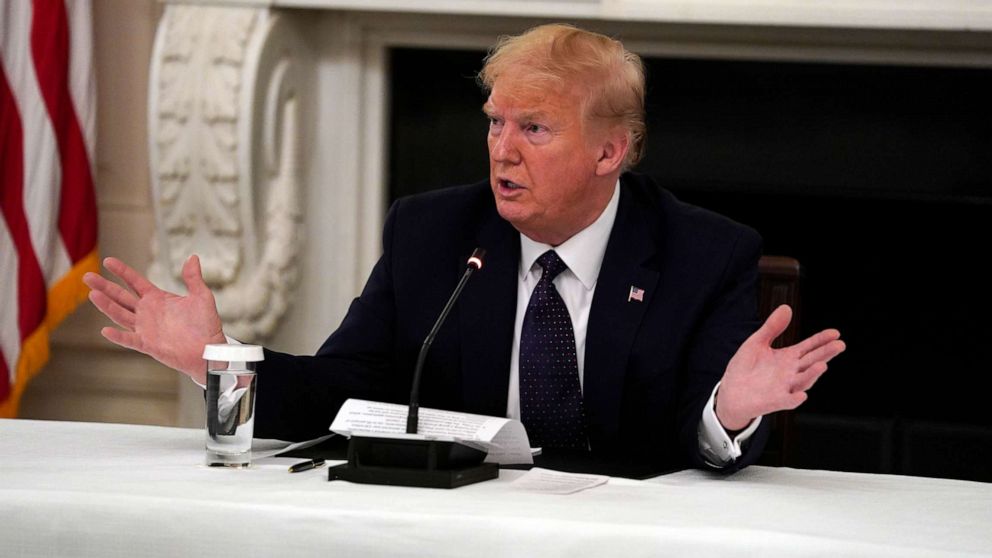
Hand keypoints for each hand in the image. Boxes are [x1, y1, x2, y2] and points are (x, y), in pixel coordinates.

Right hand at [83, 255, 225, 383]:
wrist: (208, 349)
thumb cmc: (206, 324)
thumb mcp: (201, 297)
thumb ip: (193, 278)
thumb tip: (193, 257)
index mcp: (157, 298)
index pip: (135, 282)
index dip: (122, 271)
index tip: (108, 261)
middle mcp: (147, 312)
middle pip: (121, 297)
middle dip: (104, 286)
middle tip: (87, 276)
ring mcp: (145, 328)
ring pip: (121, 315)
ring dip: (106, 306)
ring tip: (92, 294)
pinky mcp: (148, 344)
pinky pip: (130, 340)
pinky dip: (118, 336)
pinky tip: (105, 330)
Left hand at [715, 305, 845, 430]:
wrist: (731, 392)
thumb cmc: (745, 367)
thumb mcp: (757, 343)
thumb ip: (772, 328)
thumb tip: (786, 308)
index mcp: (788, 358)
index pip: (809, 347)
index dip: (822, 340)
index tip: (835, 333)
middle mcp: (791, 373)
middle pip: (812, 362)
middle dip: (825, 354)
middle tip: (839, 345)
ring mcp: (784, 387)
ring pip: (803, 381)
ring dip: (812, 374)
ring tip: (823, 365)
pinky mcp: (774, 401)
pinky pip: (787, 401)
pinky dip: (794, 399)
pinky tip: (801, 395)